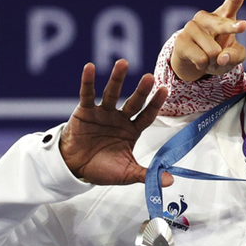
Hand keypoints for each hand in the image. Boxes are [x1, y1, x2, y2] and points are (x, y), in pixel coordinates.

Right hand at [59, 59, 169, 185]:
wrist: (75, 169)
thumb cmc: (103, 169)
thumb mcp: (127, 173)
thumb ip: (147, 174)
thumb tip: (170, 181)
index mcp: (132, 130)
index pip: (147, 115)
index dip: (155, 104)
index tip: (165, 90)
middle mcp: (120, 118)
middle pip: (133, 102)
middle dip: (141, 90)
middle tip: (150, 77)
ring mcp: (102, 113)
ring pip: (111, 93)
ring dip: (117, 79)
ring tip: (123, 63)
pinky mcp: (84, 111)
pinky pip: (87, 94)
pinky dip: (88, 81)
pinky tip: (90, 67)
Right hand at [171, 0, 245, 81]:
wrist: (196, 63)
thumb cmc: (220, 55)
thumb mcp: (235, 57)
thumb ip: (235, 55)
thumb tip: (221, 57)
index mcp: (224, 16)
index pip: (233, 1)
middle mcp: (207, 18)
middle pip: (224, 25)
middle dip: (232, 30)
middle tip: (243, 26)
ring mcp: (192, 26)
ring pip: (213, 51)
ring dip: (214, 61)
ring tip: (209, 58)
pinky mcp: (181, 39)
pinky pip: (202, 59)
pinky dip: (204, 66)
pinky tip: (199, 61)